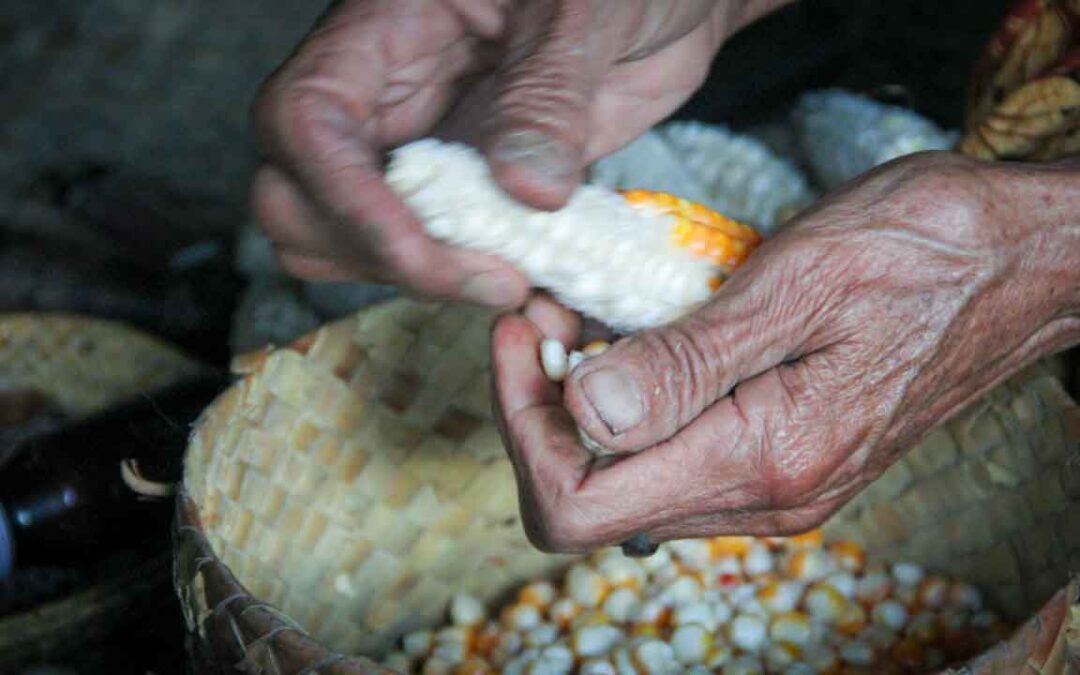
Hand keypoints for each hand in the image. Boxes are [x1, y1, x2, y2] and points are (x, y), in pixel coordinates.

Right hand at [250, 0, 775, 305]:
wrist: (659, 1)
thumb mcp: (588, 9)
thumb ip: (550, 93)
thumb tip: (525, 190)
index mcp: (385, 29)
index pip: (306, 121)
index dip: (345, 199)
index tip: (426, 253)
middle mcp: (386, 98)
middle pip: (298, 198)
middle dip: (375, 256)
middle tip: (491, 278)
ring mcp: (422, 152)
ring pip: (349, 241)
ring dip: (416, 282)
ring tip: (515, 281)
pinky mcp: (467, 194)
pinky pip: (434, 254)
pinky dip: (467, 284)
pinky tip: (531, 277)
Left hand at [491, 151, 1079, 551]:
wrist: (1019, 266)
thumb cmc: (925, 251)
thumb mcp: (796, 282)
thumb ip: (687, 363)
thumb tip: (585, 415)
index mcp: (764, 458)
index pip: (578, 504)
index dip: (523, 424)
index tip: (524, 331)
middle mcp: (766, 497)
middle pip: (592, 499)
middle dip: (543, 407)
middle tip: (548, 312)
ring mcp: (776, 488)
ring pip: (630, 481)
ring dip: (585, 402)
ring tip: (585, 314)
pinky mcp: (783, 461)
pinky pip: (676, 457)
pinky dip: (634, 403)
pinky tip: (640, 336)